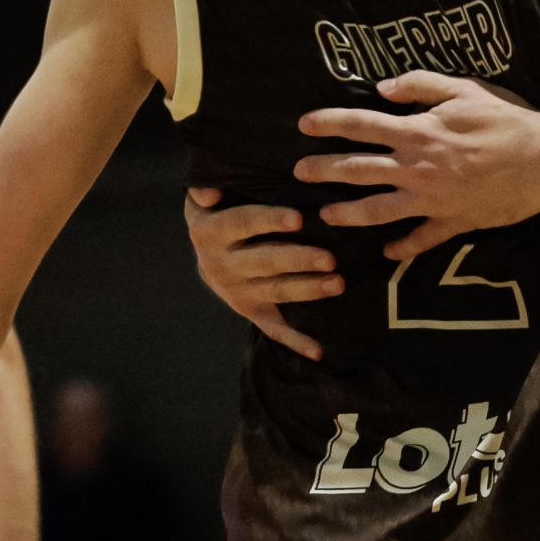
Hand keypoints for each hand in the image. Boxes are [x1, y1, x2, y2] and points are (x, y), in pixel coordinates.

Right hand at [183, 189, 337, 360]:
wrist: (205, 258)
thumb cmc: (216, 214)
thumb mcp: (201, 199)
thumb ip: (203, 189)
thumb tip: (210, 190)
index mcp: (211, 232)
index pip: (243, 223)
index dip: (270, 221)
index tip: (298, 218)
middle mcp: (223, 265)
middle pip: (265, 262)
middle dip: (298, 260)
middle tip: (329, 258)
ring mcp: (239, 291)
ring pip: (276, 291)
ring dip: (307, 290)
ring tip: (338, 283)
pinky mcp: (252, 311)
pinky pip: (274, 328)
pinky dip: (296, 342)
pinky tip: (319, 351)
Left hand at [296, 72, 539, 260]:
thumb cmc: (507, 121)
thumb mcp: (465, 90)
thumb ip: (420, 85)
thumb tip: (382, 89)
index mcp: (419, 132)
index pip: (361, 125)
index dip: (329, 123)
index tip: (304, 125)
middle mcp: (418, 168)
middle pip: (359, 170)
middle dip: (324, 170)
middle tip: (298, 174)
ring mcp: (432, 200)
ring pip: (378, 211)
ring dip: (348, 213)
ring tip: (326, 216)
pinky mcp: (452, 222)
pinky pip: (420, 239)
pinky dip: (402, 247)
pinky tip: (386, 251)